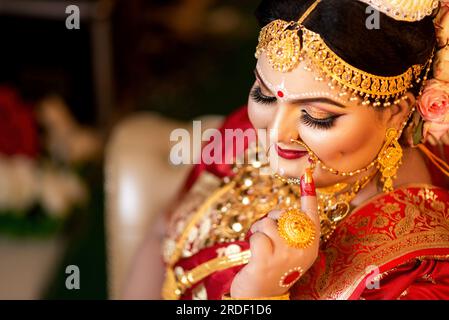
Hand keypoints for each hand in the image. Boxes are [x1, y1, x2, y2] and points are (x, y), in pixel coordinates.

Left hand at [230, 169, 319, 297]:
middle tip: (267, 233)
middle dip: (272, 219)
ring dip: (259, 230)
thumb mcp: (290, 252)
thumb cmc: (275, 269)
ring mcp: (286, 256)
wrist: (262, 296)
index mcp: (311, 246)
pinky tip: (254, 254)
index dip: (309, 196)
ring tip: (260, 245)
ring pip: (268, 224)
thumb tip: (286, 211)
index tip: (307, 175)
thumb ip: (293, 233)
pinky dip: (252, 241)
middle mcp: (303, 250)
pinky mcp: (267, 260)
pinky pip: (257, 236)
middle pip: (285, 216)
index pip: (311, 216)